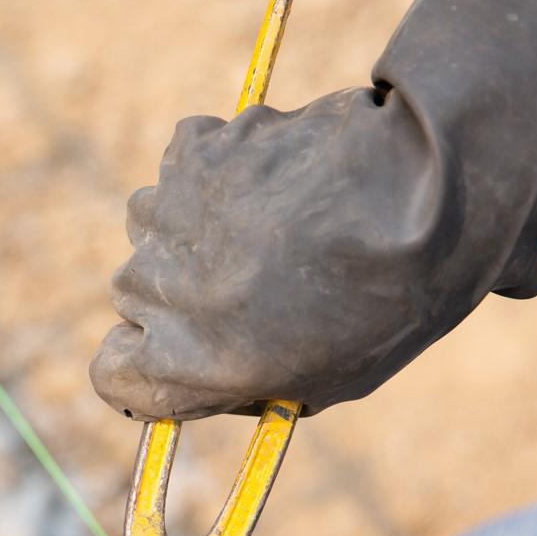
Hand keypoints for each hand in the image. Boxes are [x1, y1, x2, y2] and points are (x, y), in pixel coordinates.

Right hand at [91, 92, 440, 420]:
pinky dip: (217, 168)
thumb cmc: (384, 308)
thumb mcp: (318, 384)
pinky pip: (186, 164)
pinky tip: (273, 175)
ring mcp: (165, 216)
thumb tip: (222, 379)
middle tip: (252, 282)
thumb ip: (245, 384)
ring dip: (194, 229)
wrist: (425, 196)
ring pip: (155, 227)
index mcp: (176, 362)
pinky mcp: (191, 151)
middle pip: (135, 296)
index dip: (142, 364)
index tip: (174, 354)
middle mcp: (150, 292)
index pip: (110, 373)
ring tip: (270, 223)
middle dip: (180, 292)